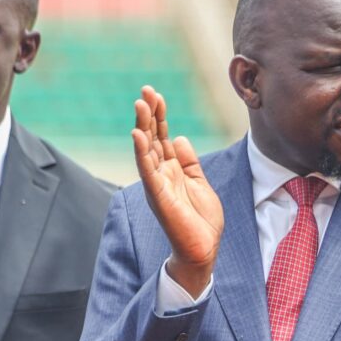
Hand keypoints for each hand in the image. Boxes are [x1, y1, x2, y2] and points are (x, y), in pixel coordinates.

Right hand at [132, 86, 223, 297]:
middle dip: (149, 114)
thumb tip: (178, 138)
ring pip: (147, 149)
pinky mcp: (157, 195)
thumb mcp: (199, 183)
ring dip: (143, 126)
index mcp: (171, 170)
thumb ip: (189, 162)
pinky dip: (141, 152)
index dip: (159, 116)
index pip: (162, 137)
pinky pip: (147, 170)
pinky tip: (137, 134)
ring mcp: (156, 183)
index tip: (156, 95)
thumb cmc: (201, 221)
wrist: (202, 249)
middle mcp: (160, 174)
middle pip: (152, 138)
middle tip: (146, 90)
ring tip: (141, 104)